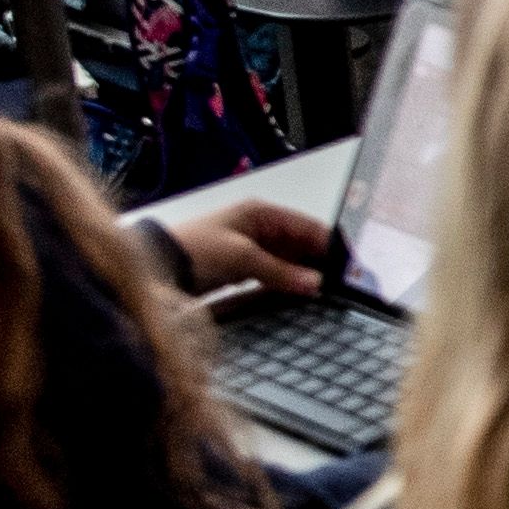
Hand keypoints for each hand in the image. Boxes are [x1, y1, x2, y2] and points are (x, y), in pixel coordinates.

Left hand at [156, 189, 331, 295]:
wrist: (159, 266)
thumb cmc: (194, 248)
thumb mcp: (242, 257)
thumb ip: (281, 271)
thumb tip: (315, 283)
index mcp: (262, 213)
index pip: (308, 227)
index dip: (330, 245)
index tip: (349, 264)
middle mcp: (260, 228)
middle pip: (301, 245)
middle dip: (319, 263)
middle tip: (341, 282)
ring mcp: (253, 248)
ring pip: (290, 262)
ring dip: (304, 276)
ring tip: (324, 291)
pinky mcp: (244, 268)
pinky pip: (276, 275)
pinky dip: (288, 284)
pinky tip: (300, 295)